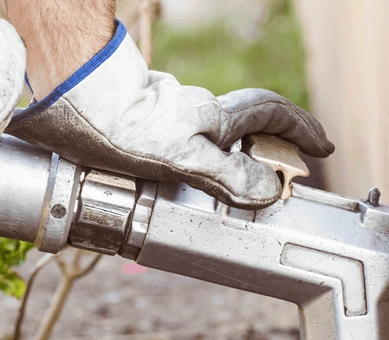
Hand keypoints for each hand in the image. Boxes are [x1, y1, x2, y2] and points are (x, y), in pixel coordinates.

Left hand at [5, 22, 333, 208]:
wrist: (65, 96)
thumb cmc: (116, 125)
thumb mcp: (178, 156)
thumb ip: (223, 173)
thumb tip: (269, 189)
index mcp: (210, 118)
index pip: (270, 114)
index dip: (299, 129)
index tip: (323, 146)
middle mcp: (192, 111)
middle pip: (241, 124)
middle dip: (266, 148)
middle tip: (278, 177)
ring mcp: (165, 114)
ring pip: (206, 134)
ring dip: (224, 159)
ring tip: (226, 194)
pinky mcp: (137, 121)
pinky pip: (176, 141)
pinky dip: (190, 160)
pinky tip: (175, 181)